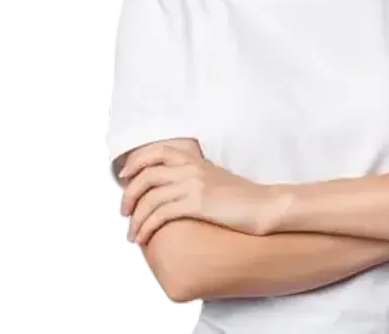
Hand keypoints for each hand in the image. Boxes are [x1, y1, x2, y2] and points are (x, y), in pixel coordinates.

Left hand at [119, 145, 281, 244]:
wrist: (263, 206)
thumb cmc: (241, 197)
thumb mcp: (214, 178)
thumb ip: (194, 176)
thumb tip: (172, 187)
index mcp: (195, 160)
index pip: (158, 151)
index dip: (137, 161)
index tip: (125, 176)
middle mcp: (192, 169)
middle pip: (147, 174)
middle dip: (130, 193)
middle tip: (125, 210)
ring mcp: (194, 185)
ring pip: (151, 196)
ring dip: (136, 216)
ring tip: (133, 232)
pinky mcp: (198, 204)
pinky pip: (162, 214)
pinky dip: (147, 226)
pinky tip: (144, 237)